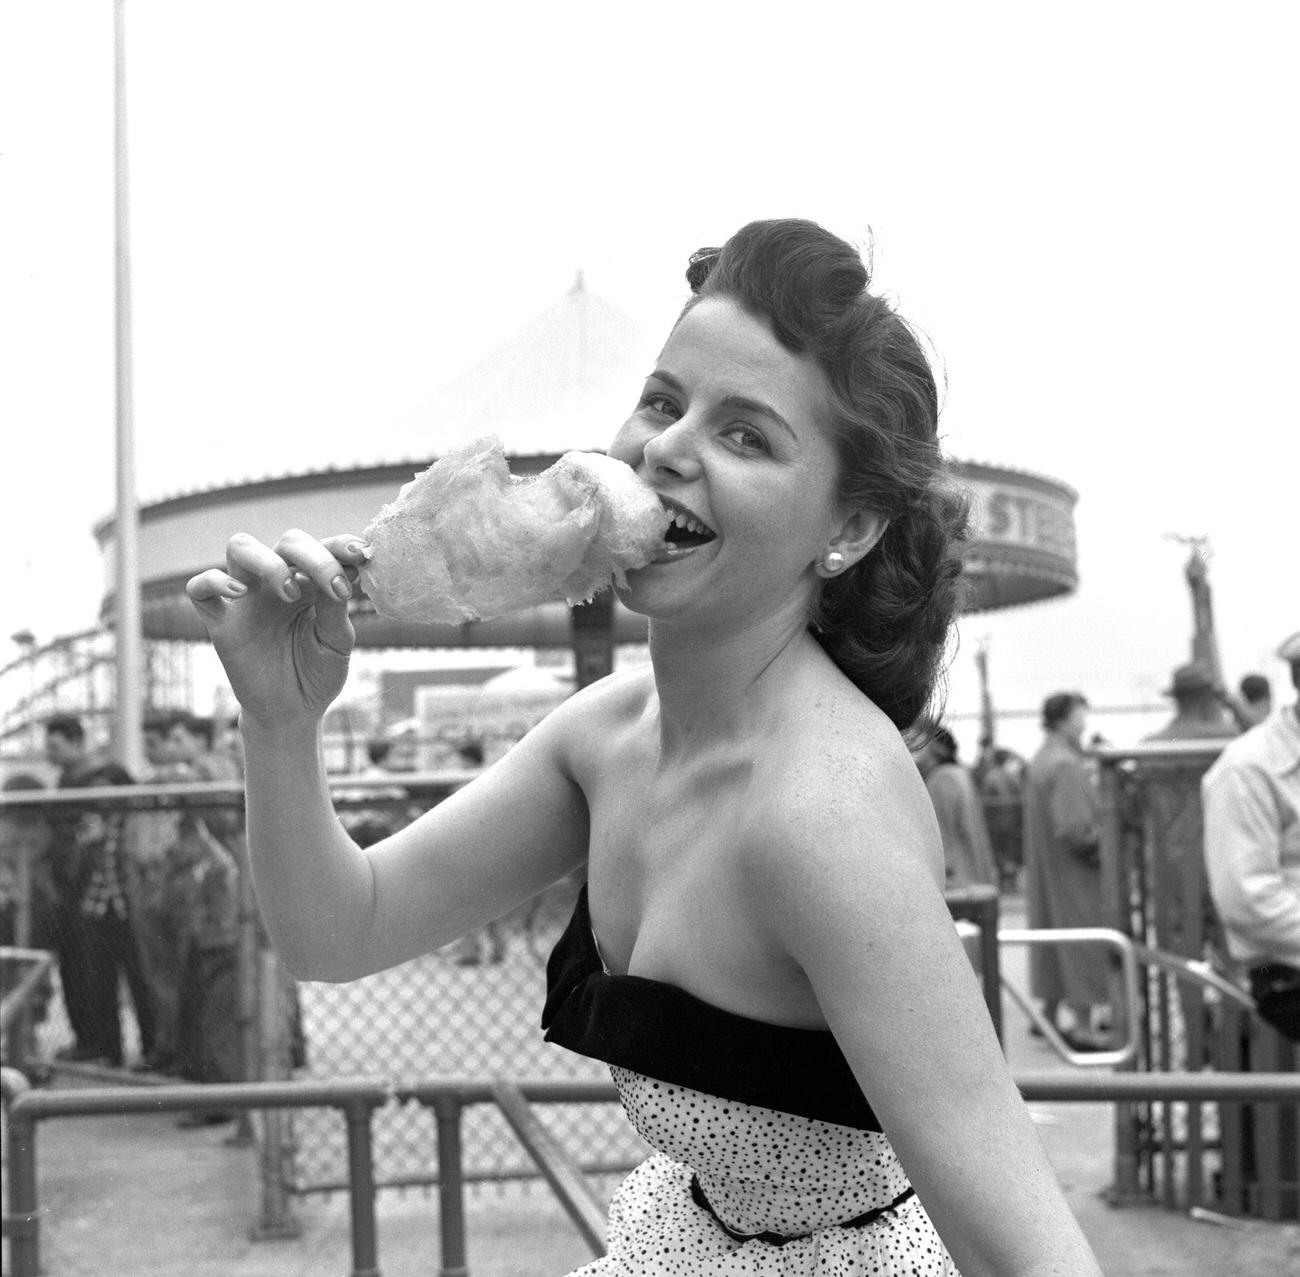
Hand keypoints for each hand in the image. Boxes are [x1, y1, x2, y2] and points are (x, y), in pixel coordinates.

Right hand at [186, 530, 368, 727]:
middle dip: (315, 556)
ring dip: (269, 561)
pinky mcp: (221, 622)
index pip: (324, 548)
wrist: (292, 713)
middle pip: (288, 541)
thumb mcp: (336, 642)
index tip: (362, 555)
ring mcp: (247, 599)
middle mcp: (278, 583)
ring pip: (241, 547)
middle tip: (335, 589)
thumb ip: (335, 609)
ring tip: (292, 593)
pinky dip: (214, 581)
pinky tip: (239, 593)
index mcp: (311, 584)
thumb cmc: (317, 673)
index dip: (341, 545)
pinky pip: (200, 588)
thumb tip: (343, 572)